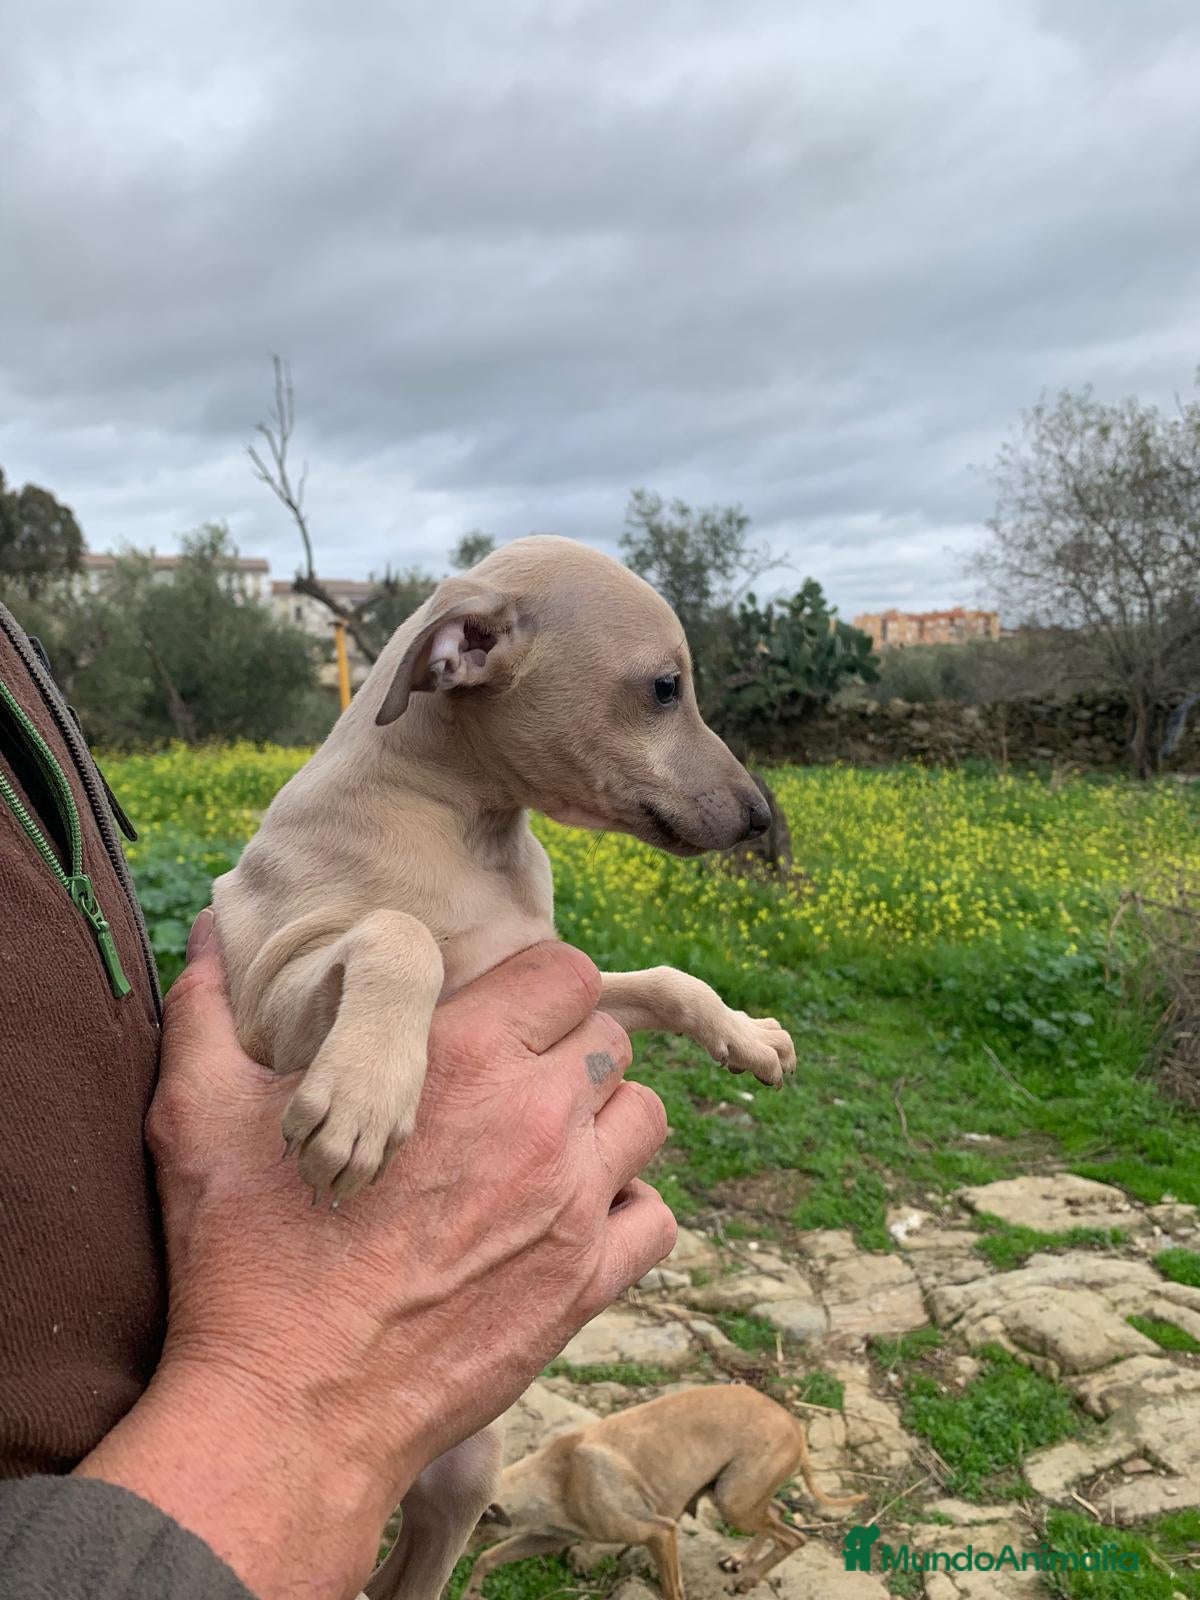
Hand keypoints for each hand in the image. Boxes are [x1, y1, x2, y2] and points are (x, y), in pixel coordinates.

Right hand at [78, 912, 673, 1599]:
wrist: (289, 1410)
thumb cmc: (245, 1258)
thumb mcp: (203, 1117)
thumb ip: (207, 1013)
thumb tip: (201, 934)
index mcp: (461, 1057)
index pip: (562, 971)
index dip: (534, 986)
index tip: (498, 1016)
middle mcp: (535, 1116)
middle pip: (608, 1037)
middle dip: (566, 1048)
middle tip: (511, 1086)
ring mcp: (571, 1203)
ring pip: (643, 1117)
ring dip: (604, 1123)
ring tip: (546, 1150)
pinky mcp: (586, 1284)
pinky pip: (655, 1218)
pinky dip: (627, 1213)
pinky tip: (573, 1223)